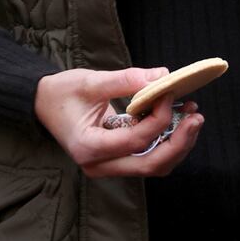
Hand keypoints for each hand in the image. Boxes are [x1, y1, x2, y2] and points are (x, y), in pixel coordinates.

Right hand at [34, 66, 203, 177]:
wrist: (43, 103)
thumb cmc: (62, 92)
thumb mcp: (90, 80)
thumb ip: (127, 80)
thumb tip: (163, 75)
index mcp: (89, 148)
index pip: (136, 140)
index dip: (159, 118)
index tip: (169, 91)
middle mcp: (100, 165)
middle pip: (151, 164)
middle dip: (179, 142)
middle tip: (196, 116)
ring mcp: (109, 166)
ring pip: (153, 165)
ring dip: (177, 143)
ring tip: (193, 116)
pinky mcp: (116, 159)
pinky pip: (147, 156)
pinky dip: (166, 141)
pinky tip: (177, 119)